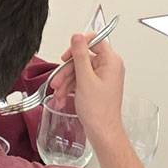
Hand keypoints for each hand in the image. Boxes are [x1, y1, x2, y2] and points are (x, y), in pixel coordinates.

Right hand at [66, 32, 129, 146]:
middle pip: (83, 58)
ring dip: (65, 82)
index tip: (67, 55)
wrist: (102, 132)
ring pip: (78, 71)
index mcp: (111, 62)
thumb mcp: (85, 79)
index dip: (79, 46)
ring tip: (58, 94)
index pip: (95, 41)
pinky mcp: (96, 87)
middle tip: (57, 81)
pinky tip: (62, 99)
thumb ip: (80, 55)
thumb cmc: (98, 110)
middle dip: (67, 71)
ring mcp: (102, 77)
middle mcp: (108, 67)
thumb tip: (77, 36)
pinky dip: (70, 89)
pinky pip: (80, 81)